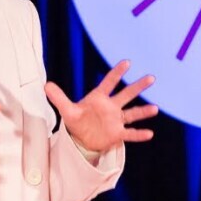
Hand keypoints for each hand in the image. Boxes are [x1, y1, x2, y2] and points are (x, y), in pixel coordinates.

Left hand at [44, 60, 158, 152]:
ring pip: (132, 114)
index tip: (127, 62)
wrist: (82, 139)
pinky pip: (130, 133)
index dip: (117, 73)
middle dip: (138, 87)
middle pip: (126, 95)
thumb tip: (45, 85)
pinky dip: (139, 134)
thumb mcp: (66, 110)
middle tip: (151, 77)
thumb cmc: (77, 121)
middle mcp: (111, 107)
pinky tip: (149, 134)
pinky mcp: (118, 133)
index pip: (109, 83)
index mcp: (99, 98)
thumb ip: (58, 97)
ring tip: (155, 108)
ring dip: (143, 111)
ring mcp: (116, 120)